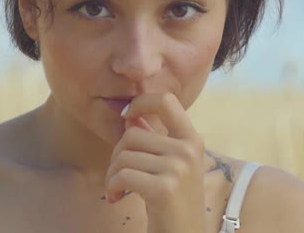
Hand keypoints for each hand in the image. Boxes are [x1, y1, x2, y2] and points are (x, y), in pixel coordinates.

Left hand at [105, 93, 206, 232]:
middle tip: (118, 176)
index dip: (141, 102)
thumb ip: (153, 139)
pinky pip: (121, 176)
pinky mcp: (164, 188)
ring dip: (112, 175)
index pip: (166, 101)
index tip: (126, 117)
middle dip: (116, 155)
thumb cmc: (173, 202)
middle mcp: (188, 150)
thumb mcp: (169, 166)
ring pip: (123, 156)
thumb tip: (131, 116)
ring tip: (118, 189)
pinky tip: (117, 198)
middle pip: (132, 134)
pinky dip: (112, 188)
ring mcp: (178, 168)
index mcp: (192, 139)